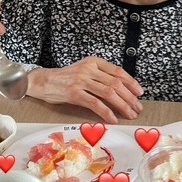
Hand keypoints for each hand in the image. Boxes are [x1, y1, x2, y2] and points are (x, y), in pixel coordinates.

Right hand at [27, 56, 143, 122]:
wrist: (42, 81)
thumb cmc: (65, 78)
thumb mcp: (84, 71)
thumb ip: (100, 76)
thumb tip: (120, 90)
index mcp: (93, 62)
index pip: (117, 71)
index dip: (131, 82)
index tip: (139, 92)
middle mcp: (89, 69)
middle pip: (116, 83)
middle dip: (130, 97)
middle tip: (137, 107)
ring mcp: (81, 81)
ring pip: (109, 93)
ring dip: (122, 105)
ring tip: (130, 114)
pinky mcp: (74, 93)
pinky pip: (95, 104)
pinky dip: (107, 112)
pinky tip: (113, 119)